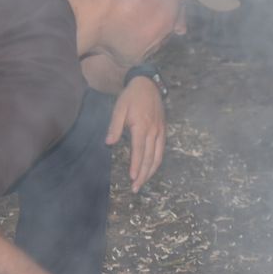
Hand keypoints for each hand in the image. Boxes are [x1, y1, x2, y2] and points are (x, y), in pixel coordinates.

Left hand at [106, 74, 165, 191]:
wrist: (148, 85)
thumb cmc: (131, 97)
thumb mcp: (119, 108)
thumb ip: (114, 126)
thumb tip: (109, 143)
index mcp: (141, 126)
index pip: (139, 150)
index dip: (135, 165)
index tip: (132, 178)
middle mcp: (153, 131)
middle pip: (149, 158)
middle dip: (142, 175)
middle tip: (136, 188)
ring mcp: (160, 132)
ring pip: (157, 157)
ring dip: (150, 172)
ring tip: (143, 183)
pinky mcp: (163, 131)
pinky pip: (161, 151)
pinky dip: (156, 163)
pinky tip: (150, 170)